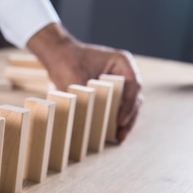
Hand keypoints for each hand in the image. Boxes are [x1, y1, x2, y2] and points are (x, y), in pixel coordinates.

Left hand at [27, 23, 142, 142]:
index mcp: (122, 62)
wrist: (57, 54)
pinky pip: (118, 106)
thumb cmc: (67, 61)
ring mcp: (120, 81)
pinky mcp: (112, 91)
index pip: (133, 86)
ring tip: (119, 138)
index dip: (128, 106)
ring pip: (129, 104)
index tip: (120, 121)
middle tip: (122, 135)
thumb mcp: (77, 79)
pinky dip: (117, 118)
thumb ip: (86, 96)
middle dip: (129, 118)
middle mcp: (124, 72)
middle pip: (134, 98)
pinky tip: (114, 133)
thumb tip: (90, 120)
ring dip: (126, 121)